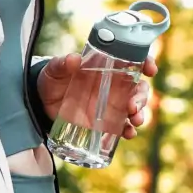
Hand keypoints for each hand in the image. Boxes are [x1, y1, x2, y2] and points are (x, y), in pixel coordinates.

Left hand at [37, 50, 158, 137]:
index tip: (150, 69)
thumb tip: (73, 59)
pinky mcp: (107, 122)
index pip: (134, 61)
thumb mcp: (54, 70)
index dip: (147, 63)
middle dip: (143, 97)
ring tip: (135, 120)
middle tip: (134, 106)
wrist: (42, 104)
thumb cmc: (52, 80)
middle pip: (139, 88)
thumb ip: (62, 64)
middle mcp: (115, 85)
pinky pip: (123, 127)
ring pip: (135, 108)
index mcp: (108, 67)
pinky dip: (129, 131)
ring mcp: (113, 105)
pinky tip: (128, 134)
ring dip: (140, 114)